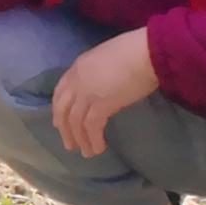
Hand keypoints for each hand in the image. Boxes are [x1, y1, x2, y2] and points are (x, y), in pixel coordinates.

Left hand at [49, 29, 160, 157]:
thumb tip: (104, 85)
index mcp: (78, 66)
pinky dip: (94, 139)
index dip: (59, 108)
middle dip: (64, 128)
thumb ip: (99, 72)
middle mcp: (77, 80)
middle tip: (70, 144)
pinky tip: (99, 148)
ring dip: (80, 139)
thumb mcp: (107, 58)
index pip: (61, 91)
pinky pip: (91, 126)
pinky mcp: (101, 104)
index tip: (59, 122)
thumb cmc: (136, 52)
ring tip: (87, 152)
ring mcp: (87, 92)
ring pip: (75, 121)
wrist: (146, 52)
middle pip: (62, 108)